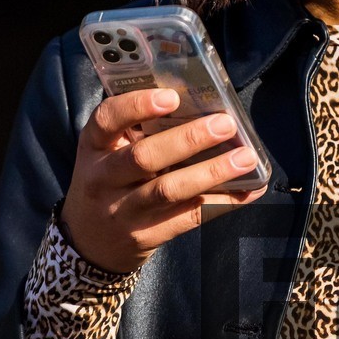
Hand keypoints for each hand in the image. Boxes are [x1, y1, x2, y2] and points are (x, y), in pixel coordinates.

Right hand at [60, 88, 261, 275]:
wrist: (90, 242)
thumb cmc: (108, 182)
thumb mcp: (106, 153)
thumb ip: (137, 131)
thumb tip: (201, 107)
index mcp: (93, 146)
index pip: (107, 119)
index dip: (137, 106)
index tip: (172, 97)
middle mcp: (102, 178)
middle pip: (144, 157)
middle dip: (188, 139)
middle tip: (225, 124)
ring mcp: (124, 210)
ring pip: (169, 190)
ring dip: (212, 172)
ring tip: (244, 158)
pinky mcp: (146, 235)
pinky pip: (188, 217)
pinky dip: (222, 203)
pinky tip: (248, 191)